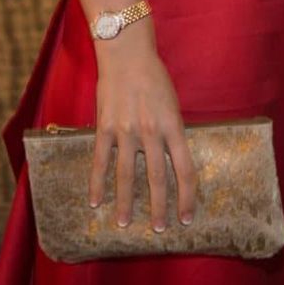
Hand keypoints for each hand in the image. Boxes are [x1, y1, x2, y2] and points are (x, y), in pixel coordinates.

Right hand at [89, 24, 196, 230]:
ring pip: (127, 176)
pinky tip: (95, 202)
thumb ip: (172, 132)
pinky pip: (101, 161)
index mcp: (173, 126)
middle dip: (159, 207)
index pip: (185, 169)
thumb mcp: (173, 104)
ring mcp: (126, 131)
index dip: (187, 196)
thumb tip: (172, 162)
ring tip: (125, 224)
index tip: (188, 217)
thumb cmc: (155, 78)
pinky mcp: (105, 127)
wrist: (128, 54)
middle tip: (161, 230)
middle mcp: (151, 131)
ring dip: (126, 203)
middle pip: (157, 178)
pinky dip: (97, 184)